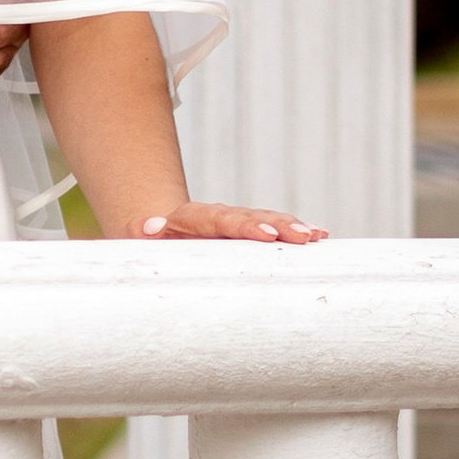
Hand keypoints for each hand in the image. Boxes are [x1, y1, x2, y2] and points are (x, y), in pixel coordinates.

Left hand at [125, 200, 328, 242]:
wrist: (157, 230)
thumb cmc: (149, 242)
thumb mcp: (139, 237)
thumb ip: (141, 231)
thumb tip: (144, 226)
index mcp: (192, 218)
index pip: (222, 220)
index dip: (246, 227)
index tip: (267, 237)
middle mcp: (219, 215)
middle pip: (251, 217)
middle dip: (279, 226)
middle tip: (304, 237)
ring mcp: (235, 220)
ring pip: (267, 220)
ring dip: (292, 227)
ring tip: (316, 236)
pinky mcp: (247, 229)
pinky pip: (273, 227)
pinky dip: (295, 229)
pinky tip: (320, 235)